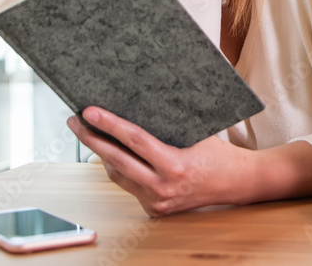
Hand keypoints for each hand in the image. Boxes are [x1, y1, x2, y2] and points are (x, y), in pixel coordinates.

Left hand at [67, 107, 254, 215]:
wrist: (236, 183)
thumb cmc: (218, 153)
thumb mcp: (195, 132)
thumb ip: (166, 125)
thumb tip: (134, 102)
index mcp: (175, 166)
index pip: (134, 141)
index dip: (109, 125)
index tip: (89, 112)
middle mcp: (163, 188)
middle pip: (116, 160)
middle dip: (91, 138)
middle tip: (75, 121)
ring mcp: (157, 202)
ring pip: (117, 175)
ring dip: (101, 154)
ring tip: (89, 133)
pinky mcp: (155, 209)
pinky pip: (129, 185)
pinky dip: (119, 168)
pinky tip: (112, 153)